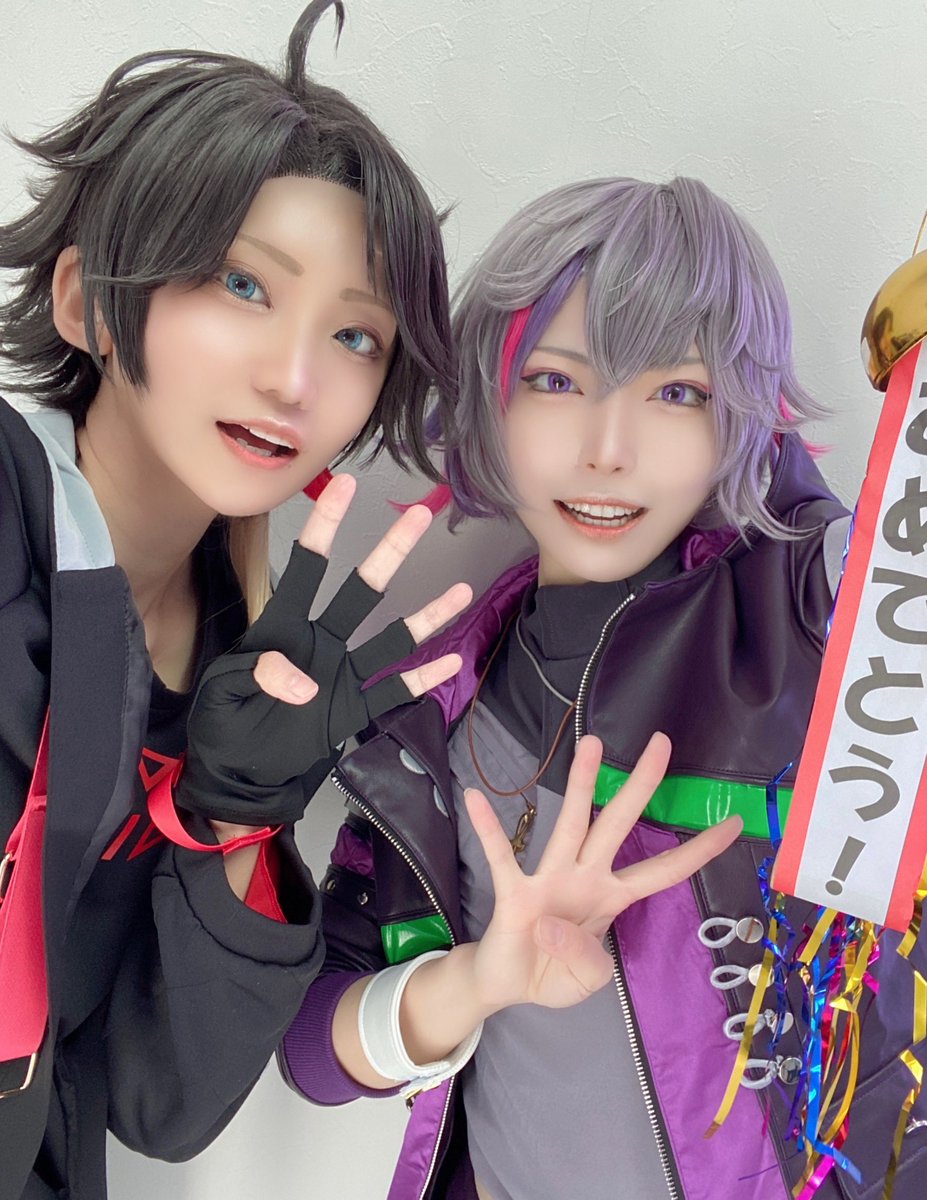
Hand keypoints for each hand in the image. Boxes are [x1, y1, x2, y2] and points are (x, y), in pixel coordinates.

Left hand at [180, 474, 470, 825]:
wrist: (238, 776)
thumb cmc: (222, 726)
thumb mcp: (222, 694)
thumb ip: (260, 675)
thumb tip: (308, 682)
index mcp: (281, 628)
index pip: (306, 568)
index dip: (324, 526)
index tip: (342, 486)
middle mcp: (320, 642)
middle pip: (361, 590)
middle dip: (390, 553)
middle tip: (421, 516)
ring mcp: (341, 675)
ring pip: (389, 639)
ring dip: (426, 616)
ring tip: (461, 591)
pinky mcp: (352, 711)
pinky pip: (393, 692)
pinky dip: (421, 679)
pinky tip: (450, 663)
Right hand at [466, 733, 741, 1013]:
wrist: (507, 985)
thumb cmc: (555, 974)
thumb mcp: (589, 981)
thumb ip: (586, 961)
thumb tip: (552, 924)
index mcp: (612, 896)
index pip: (664, 870)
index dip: (699, 850)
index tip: (735, 822)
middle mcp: (585, 876)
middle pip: (619, 824)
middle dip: (642, 785)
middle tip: (663, 741)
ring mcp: (549, 880)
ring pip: (571, 824)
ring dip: (580, 785)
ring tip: (592, 744)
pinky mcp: (514, 892)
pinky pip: (502, 856)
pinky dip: (489, 829)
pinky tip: (475, 797)